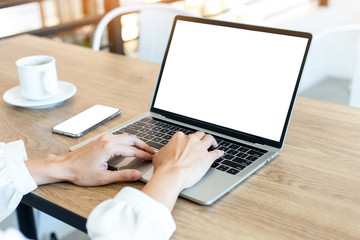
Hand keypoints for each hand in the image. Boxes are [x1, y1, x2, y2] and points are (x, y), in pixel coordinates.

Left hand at [25, 134, 155, 185]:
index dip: (144, 154)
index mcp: (109, 147)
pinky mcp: (101, 139)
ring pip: (125, 136)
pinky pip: (119, 137)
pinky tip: (130, 146)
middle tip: (152, 152)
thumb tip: (137, 175)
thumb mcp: (103, 177)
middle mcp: (107, 139)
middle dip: (144, 145)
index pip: (132, 150)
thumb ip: (123, 176)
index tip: (152, 158)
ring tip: (144, 149)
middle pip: (131, 139)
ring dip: (136, 142)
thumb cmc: (80, 172)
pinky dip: (128, 141)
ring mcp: (104, 138)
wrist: (64, 166)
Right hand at [142, 131, 223, 210]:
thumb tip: (163, 152)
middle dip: (201, 137)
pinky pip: (216, 153)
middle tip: (203, 141)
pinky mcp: (207, 157)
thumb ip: (165, 151)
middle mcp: (191, 140)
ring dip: (212, 141)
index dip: (188, 140)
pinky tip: (220, 153)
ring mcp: (200, 148)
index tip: (188, 143)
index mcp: (179, 138)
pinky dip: (219, 153)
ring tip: (213, 144)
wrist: (172, 175)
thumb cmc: (164, 167)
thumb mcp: (159, 155)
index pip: (186, 135)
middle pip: (199, 134)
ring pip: (209, 139)